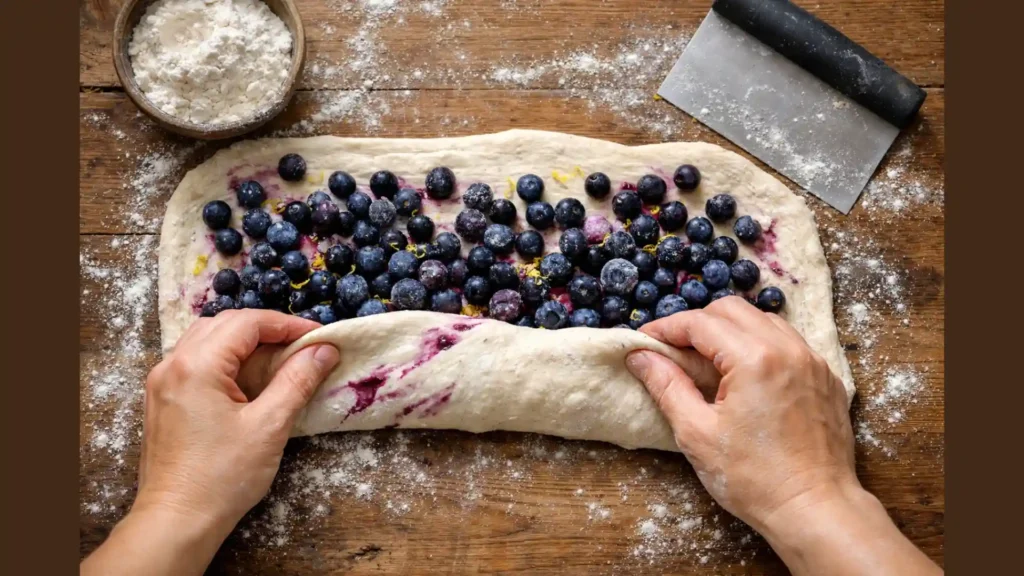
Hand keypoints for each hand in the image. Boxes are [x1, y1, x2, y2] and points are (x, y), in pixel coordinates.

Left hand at [83, 309, 338, 575]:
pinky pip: (195, 360)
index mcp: (196, 365)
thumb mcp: (269, 426)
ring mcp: (162, 381)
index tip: (319, 337)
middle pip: (225, 324)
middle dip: (267, 329)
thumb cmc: (222, 477)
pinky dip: (226, 359)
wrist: (176, 521)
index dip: (287, 325)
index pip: (247, 322)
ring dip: (245, 342)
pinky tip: (248, 379)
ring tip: (279, 359)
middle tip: (303, 346)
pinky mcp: (163, 399)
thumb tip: (324, 350)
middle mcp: (172, 364)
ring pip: (207, 339)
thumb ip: (297, 380)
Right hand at [626, 297, 940, 575]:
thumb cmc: (755, 479)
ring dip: (730, 331)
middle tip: (673, 350)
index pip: (701, 323)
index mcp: (755, 359)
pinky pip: (788, 342)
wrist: (815, 510)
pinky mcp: (825, 378)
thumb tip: (640, 356)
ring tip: (707, 361)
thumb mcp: (696, 433)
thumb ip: (666, 385)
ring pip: (763, 320)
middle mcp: (788, 349)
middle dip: (698, 323)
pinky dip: (760, 345)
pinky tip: (744, 374)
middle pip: (733, 310)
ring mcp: (812, 361)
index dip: (666, 328)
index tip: (644, 341)